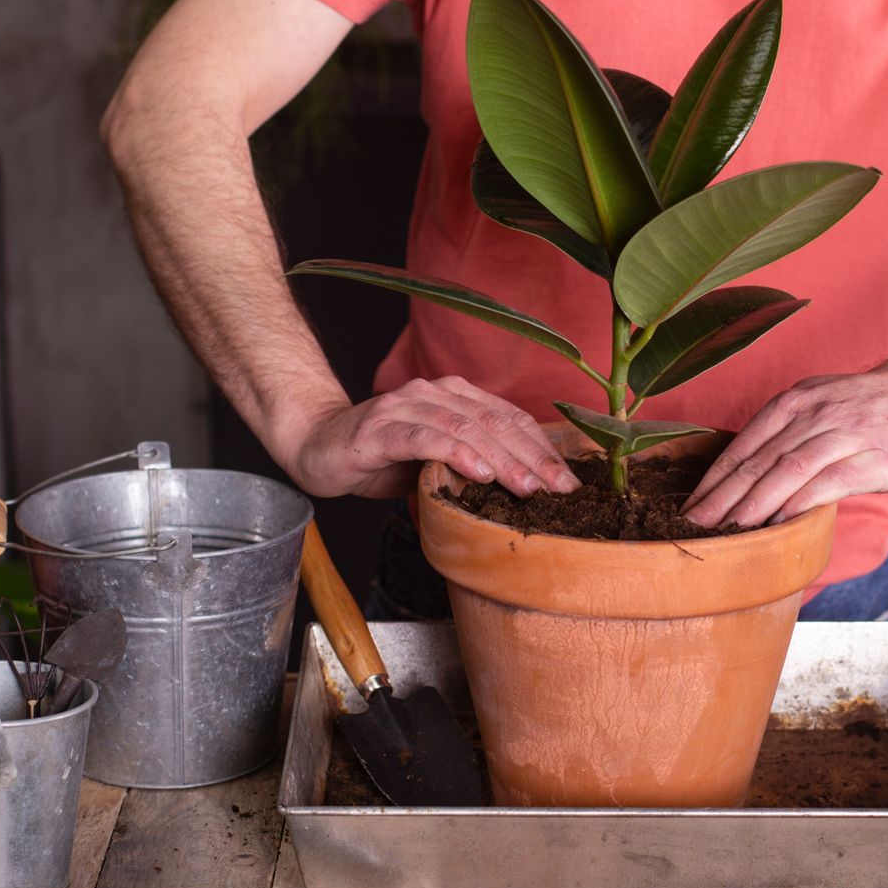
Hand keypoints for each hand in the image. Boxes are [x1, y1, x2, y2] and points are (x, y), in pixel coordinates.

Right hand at [284, 376, 578, 499]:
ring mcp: (406, 407)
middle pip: (495, 422)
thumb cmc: (380, 458)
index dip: (542, 448)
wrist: (316, 447)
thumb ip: (471, 466)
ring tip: (529, 487)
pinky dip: (456, 453)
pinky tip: (479, 472)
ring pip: (466, 428)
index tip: (570, 480)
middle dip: (533, 458)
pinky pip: (425, 438)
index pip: (509, 418)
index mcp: (454, 397)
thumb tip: (523, 493)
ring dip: (502, 459)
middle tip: (562, 490)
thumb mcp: (435, 463)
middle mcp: (434, 393)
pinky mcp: (380, 428)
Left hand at [683, 360, 887, 527]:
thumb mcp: (821, 404)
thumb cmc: (872, 406)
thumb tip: (748, 476)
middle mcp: (813, 413)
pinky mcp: (873, 458)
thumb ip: (788, 433)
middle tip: (693, 527)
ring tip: (727, 531)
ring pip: (787, 471)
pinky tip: (778, 523)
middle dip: (721, 498)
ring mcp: (844, 434)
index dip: (713, 480)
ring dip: (753, 503)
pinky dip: (799, 503)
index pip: (742, 446)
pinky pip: (828, 482)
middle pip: (757, 461)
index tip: (688, 508)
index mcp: (794, 402)